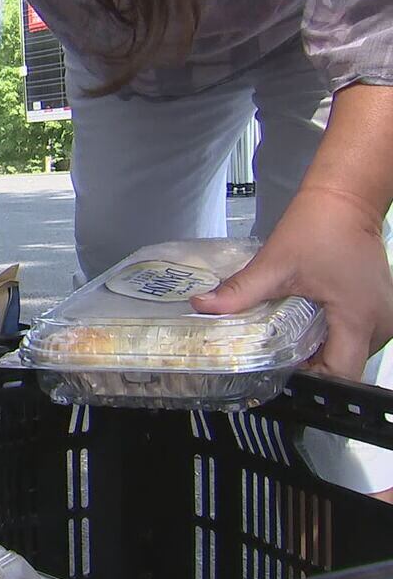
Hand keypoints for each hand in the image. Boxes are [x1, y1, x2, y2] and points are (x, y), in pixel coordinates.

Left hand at [191, 187, 392, 379]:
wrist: (344, 199)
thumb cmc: (320, 227)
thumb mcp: (275, 264)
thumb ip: (239, 291)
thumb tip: (203, 306)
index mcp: (359, 319)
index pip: (340, 374)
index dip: (309, 379)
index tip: (279, 371)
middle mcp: (379, 325)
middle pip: (344, 367)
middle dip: (309, 366)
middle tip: (273, 355)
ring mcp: (381, 317)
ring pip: (348, 353)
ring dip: (319, 351)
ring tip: (284, 340)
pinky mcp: (375, 309)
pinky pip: (351, 336)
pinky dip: (328, 336)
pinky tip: (304, 323)